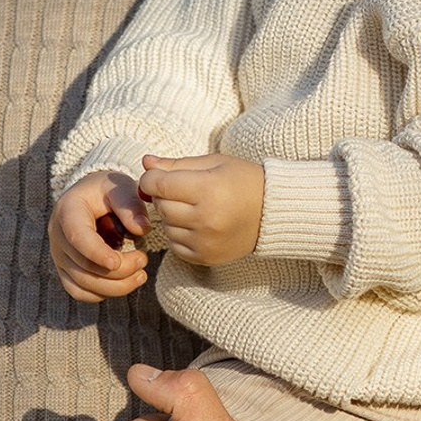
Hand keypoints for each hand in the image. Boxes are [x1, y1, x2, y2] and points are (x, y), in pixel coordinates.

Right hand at [48, 171, 150, 302]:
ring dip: (116, 287)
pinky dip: (102, 294)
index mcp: (67, 211)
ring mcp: (59, 256)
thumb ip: (131, 205)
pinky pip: (79, 292)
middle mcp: (57, 236)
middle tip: (144, 259)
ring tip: (140, 275)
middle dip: (119, 271)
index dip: (96, 253)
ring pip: (83, 284)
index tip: (117, 262)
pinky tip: (123, 284)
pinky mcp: (65, 271)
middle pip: (84, 266)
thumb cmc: (107, 191)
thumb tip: (142, 229)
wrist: (91, 198)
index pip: (77, 237)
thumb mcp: (120, 187)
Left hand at [138, 152, 264, 266]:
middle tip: (179, 190)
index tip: (156, 177)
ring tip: (192, 207)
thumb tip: (146, 162)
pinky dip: (179, 234)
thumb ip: (177, 164)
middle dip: (163, 196)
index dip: (151, 179)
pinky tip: (196, 224)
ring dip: (171, 216)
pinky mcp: (206, 257)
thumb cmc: (244, 181)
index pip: (159, 186)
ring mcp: (206, 242)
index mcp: (208, 190)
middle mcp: (206, 219)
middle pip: (162, 207)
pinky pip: (175, 246)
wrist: (274, 212)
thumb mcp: (214, 163)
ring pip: (167, 227)